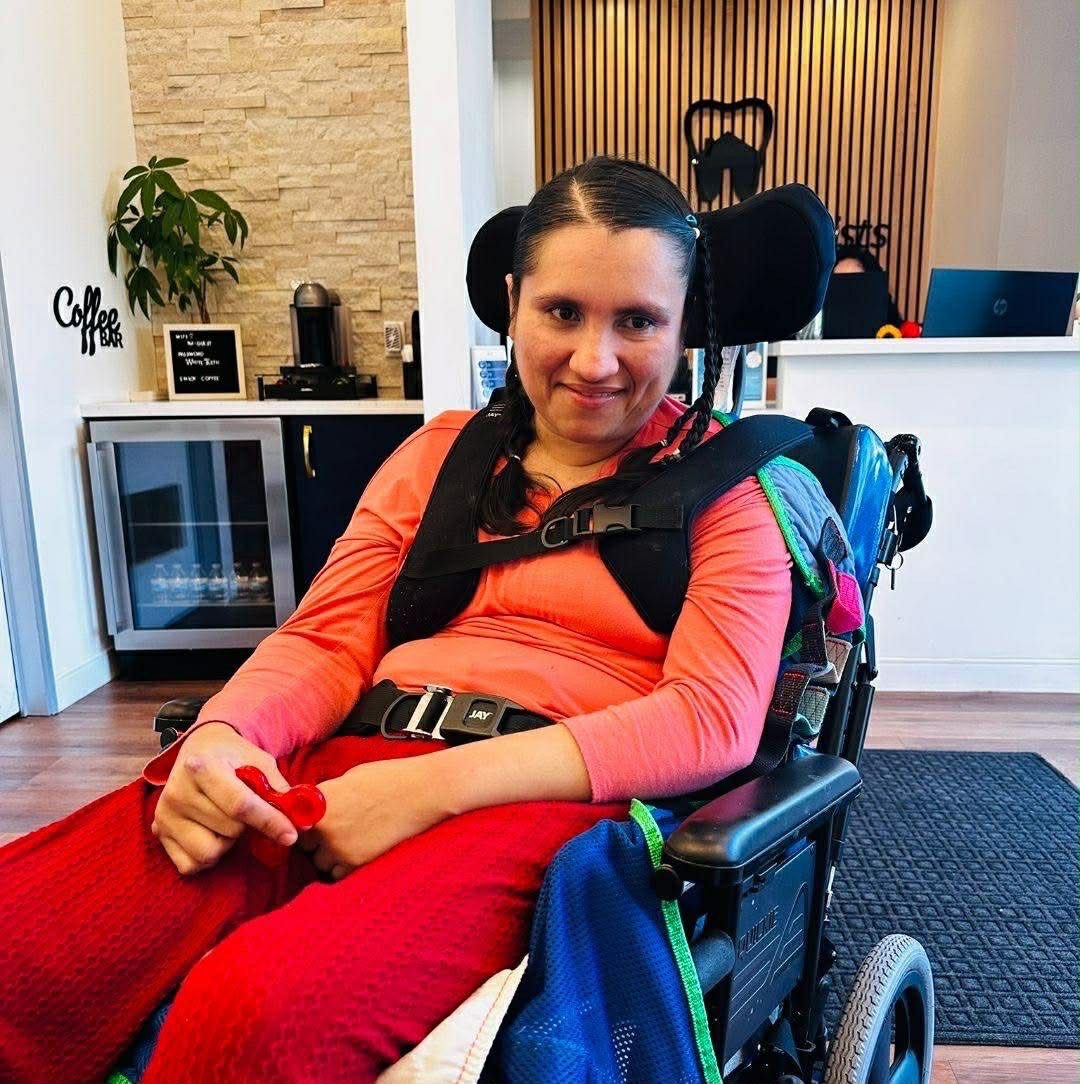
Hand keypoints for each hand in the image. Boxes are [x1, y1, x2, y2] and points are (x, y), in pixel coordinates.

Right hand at [153, 722, 299, 875]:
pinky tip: (212, 833)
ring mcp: (165, 815)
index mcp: (203, 767)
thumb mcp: (260, 761)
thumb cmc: (235, 757)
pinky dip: (208, 856)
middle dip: (249, 827)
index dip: (269, 822)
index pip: (240, 805)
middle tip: (249, 813)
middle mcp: (178, 792)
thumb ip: (279, 789)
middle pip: (229, 830)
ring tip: (228, 823)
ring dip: (228, 843)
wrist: (200, 749)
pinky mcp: (159, 833)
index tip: (292, 835)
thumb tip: (301, 821)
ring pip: (210, 852)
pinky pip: (190, 864)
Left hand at [297, 757, 446, 881]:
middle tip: (336, 828)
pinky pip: (337, 874)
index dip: (299, 820)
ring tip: (351, 839)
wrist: (423, 793)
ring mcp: (340, 849)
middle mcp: (326, 827)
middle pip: (303, 844)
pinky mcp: (357, 864)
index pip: (292, 819)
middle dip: (316, 839)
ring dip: (329, 855)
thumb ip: (328, 795)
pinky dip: (344, 867)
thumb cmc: (391, 778)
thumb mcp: (351, 777)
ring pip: (319, 862)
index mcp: (321, 801)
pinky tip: (359, 850)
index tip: (308, 820)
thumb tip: (313, 806)